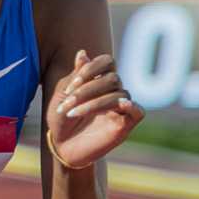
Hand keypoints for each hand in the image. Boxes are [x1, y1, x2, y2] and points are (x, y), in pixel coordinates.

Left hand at [46, 50, 144, 169]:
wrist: (61, 145)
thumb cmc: (61, 117)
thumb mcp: (64, 94)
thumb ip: (75, 75)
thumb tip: (82, 53)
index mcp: (100, 79)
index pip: (107, 62)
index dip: (92, 68)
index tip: (71, 85)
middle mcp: (114, 90)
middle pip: (113, 78)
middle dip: (87, 90)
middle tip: (66, 104)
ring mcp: (121, 107)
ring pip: (118, 95)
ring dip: (93, 104)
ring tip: (71, 114)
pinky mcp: (126, 124)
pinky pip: (138, 111)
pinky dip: (131, 106)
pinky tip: (121, 105)